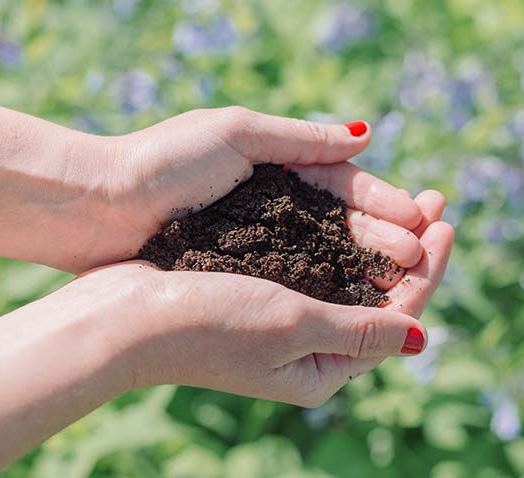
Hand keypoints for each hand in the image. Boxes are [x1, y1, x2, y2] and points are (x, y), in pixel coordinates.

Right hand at [69, 195, 452, 407]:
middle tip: (437, 200)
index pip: (397, 317)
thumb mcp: (293, 327)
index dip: (428, 269)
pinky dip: (340, 242)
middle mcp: (306, 351)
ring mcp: (281, 324)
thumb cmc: (207, 323)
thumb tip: (423, 336)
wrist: (124, 317)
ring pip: (348, 279)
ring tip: (407, 204)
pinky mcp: (257, 298)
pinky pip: (315, 268)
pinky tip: (351, 216)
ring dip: (378, 241)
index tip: (447, 221)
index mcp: (322, 370)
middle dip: (409, 251)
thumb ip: (359, 331)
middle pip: (377, 297)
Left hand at [73, 107, 425, 274]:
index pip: (343, 184)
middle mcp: (269, 204)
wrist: (97, 207)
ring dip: (365, 264)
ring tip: (406, 277)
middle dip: (386, 237)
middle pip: (342, 223)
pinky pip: (292, 277)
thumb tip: (366, 134)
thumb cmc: (163, 164)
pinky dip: (326, 284)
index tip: (422, 220)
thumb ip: (301, 138)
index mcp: (273, 163)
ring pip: (323, 253)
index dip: (384, 203)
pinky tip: (356, 296)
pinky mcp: (233, 269)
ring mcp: (253, 240)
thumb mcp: (236, 134)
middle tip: (426, 255)